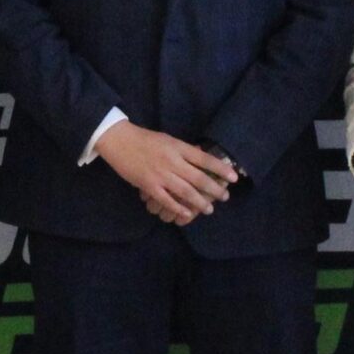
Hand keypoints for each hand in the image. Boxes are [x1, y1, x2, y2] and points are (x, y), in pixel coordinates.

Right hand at [99, 122, 236, 225]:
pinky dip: (178, 208)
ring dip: (200, 202)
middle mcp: (173, 162)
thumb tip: (202, 155)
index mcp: (179, 148)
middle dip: (215, 189)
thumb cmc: (145, 139)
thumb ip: (184, 150)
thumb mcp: (168, 139)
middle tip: (225, 197)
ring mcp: (161, 175)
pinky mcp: (149, 186)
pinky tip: (187, 214)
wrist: (119, 141)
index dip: (221, 169)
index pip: (205, 159)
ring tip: (209, 209)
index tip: (234, 177)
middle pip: (199, 178)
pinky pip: (167, 200)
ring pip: (186, 192)